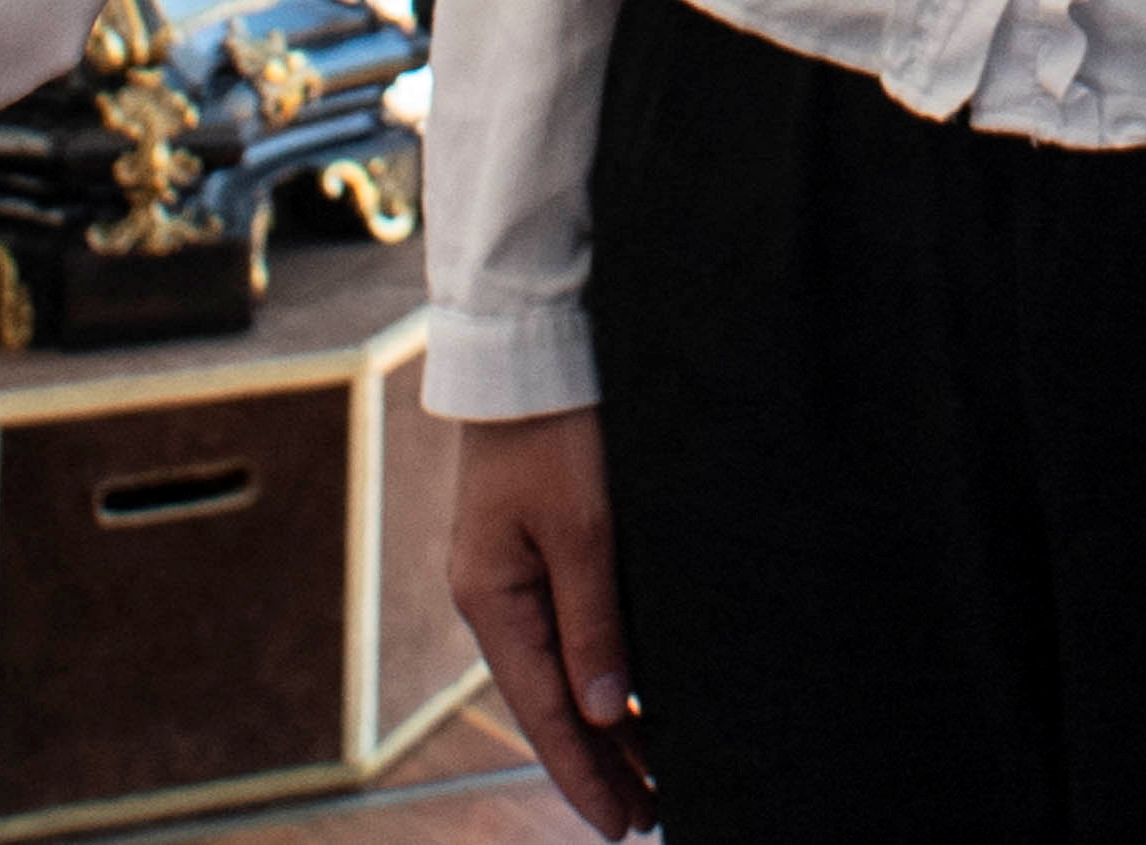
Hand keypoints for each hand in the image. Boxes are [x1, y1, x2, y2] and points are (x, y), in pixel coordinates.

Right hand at [444, 410, 652, 835]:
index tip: (621, 824)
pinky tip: (636, 702)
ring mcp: (514, 574)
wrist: (531, 348)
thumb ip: (594, 623)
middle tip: (648, 818)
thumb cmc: (556, 428)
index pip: (544, 710)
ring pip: (564, 671)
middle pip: (552, 701)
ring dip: (606, 724)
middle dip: (600, 762)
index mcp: (492, 598)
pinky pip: (569, 633)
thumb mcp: (584, 528)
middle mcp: (495, 596)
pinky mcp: (538, 549)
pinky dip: (603, 674)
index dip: (584, 772)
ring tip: (653, 779)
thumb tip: (603, 712)